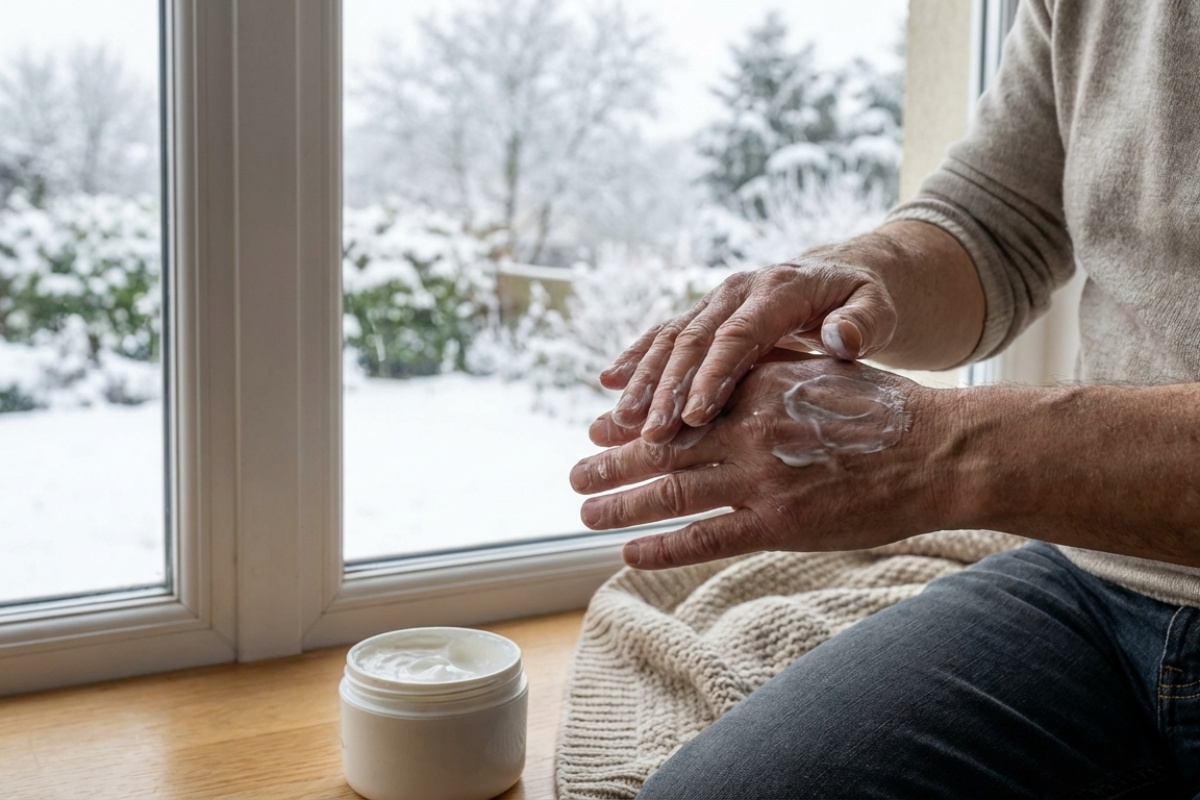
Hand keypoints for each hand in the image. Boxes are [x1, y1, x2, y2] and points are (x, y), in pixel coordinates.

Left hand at [572, 355, 948, 569]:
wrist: (941, 452)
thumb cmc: (886, 411)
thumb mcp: (823, 371)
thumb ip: (772, 370)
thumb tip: (734, 365)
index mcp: (757, 387)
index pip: (678, 403)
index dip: (633, 418)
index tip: (601, 424)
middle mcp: (749, 428)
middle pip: (661, 448)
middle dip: (611, 461)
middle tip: (576, 470)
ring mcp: (762, 477)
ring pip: (671, 492)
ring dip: (620, 503)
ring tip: (584, 509)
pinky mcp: (780, 523)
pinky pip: (706, 537)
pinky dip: (662, 546)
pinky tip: (629, 552)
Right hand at [599, 252, 898, 443]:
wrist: (844, 273)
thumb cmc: (866, 301)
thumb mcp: (879, 308)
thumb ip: (864, 322)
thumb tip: (841, 338)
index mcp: (780, 289)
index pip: (740, 335)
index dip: (714, 375)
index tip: (697, 416)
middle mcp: (739, 290)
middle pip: (694, 339)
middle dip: (667, 389)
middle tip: (648, 435)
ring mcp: (716, 300)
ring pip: (670, 339)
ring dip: (643, 381)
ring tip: (619, 422)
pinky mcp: (703, 313)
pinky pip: (664, 334)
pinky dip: (636, 359)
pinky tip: (610, 384)